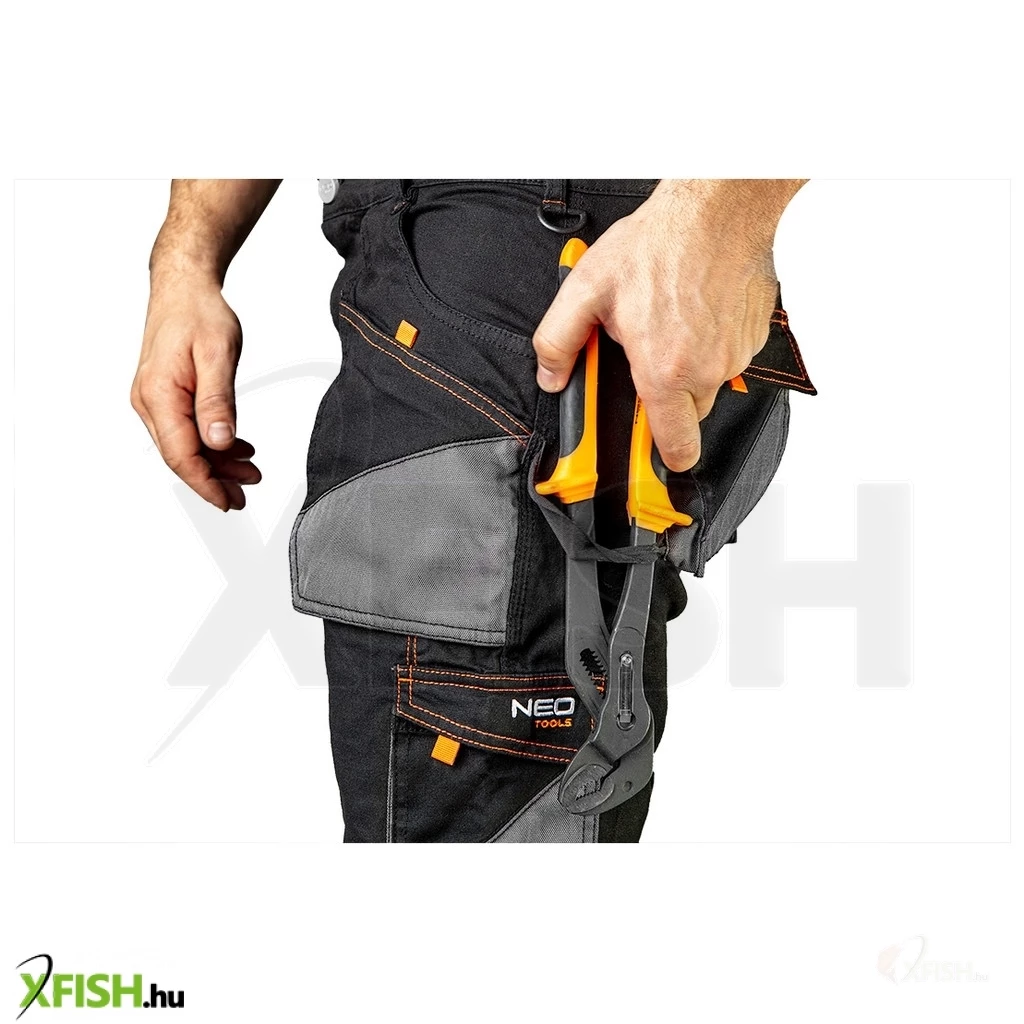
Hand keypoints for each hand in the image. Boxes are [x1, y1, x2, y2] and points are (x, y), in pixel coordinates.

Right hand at [131, 275, 260, 510]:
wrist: (184, 287)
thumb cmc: (199, 313)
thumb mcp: (217, 355)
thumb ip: (218, 401)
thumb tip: (218, 442)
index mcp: (159, 395)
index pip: (181, 455)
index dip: (205, 484)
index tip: (228, 501)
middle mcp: (150, 402)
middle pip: (182, 456)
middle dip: (214, 480)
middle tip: (244, 494)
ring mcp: (155, 400)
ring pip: (185, 446)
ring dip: (216, 464)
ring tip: (249, 473)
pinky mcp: (165, 396)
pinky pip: (186, 430)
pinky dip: (212, 444)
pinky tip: (236, 448)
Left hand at [532, 179, 803, 470]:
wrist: (718, 209)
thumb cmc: (660, 243)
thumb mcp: (587, 289)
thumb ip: (559, 341)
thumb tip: (551, 375)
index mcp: (664, 371)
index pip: (674, 446)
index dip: (660, 457)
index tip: (651, 457)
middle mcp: (706, 370)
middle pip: (687, 414)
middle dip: (665, 396)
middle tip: (646, 356)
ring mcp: (735, 354)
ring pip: (708, 383)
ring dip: (687, 366)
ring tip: (668, 321)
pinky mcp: (755, 336)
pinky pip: (728, 356)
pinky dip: (710, 342)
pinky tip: (692, 309)